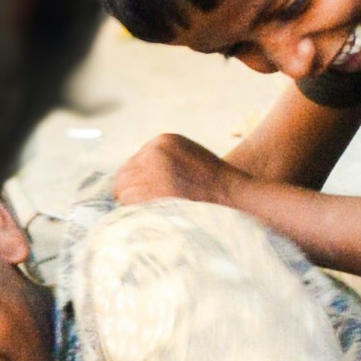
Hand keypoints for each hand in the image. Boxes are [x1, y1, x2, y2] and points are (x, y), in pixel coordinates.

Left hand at [112, 134, 250, 211]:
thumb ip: (164, 165)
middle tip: (150, 211)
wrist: (237, 200)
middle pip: (123, 178)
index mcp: (164, 141)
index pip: (133, 163)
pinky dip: (138, 216)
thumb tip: (134, 182)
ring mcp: (151, 171)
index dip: (139, 184)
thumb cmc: (217, 189)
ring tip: (157, 216)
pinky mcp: (150, 191)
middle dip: (133, 195)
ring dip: (136, 207)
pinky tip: (156, 219)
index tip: (152, 198)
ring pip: (123, 193)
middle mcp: (154, 152)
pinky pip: (128, 206)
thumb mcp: (191, 161)